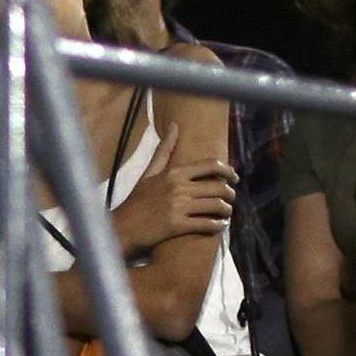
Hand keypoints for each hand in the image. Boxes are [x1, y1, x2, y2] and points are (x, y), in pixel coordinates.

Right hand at [112, 128, 237, 255]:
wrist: (121, 228)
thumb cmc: (136, 202)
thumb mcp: (149, 173)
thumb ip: (164, 150)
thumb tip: (175, 126)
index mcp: (173, 173)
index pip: (210, 166)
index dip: (228, 170)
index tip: (234, 177)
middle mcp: (178, 188)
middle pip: (217, 186)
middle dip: (229, 193)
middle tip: (231, 198)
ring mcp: (178, 207)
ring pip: (216, 205)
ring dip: (226, 210)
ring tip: (226, 213)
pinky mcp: (177, 226)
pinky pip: (207, 224)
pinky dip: (218, 225)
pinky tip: (220, 226)